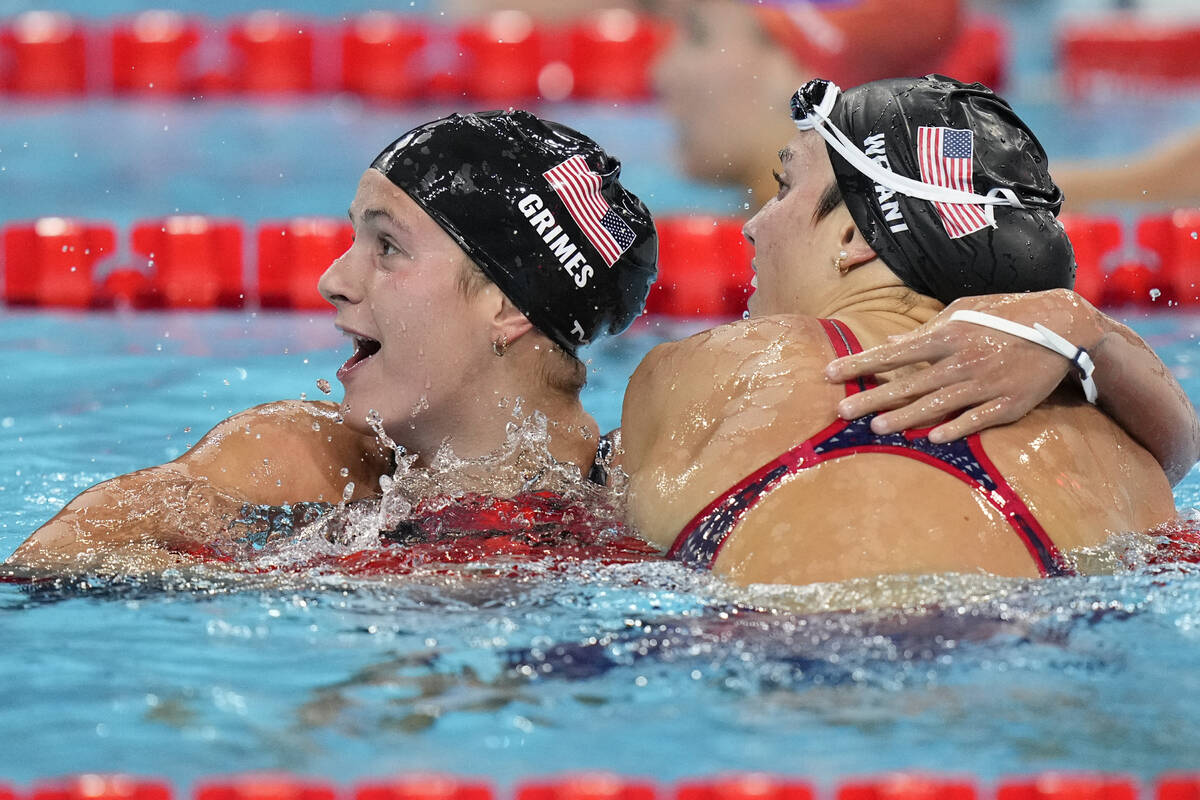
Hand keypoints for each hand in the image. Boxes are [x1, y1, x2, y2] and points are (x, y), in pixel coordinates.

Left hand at [823, 290, 1104, 441]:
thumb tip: (895, 342)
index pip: (895, 351)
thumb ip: (930, 328)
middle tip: (840, 411)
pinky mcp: (1010, 403)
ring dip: (904, 417)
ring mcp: (986, 383)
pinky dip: (956, 428)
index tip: (830, 373)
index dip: (861, 363)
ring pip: (938, 404)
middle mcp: (963, 360)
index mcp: (949, 334)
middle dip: (872, 398)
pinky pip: (978, 419)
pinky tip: (931, 438)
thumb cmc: (1006, 314)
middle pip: (909, 382)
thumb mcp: (965, 309)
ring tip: (874, 428)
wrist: (1063, 327)